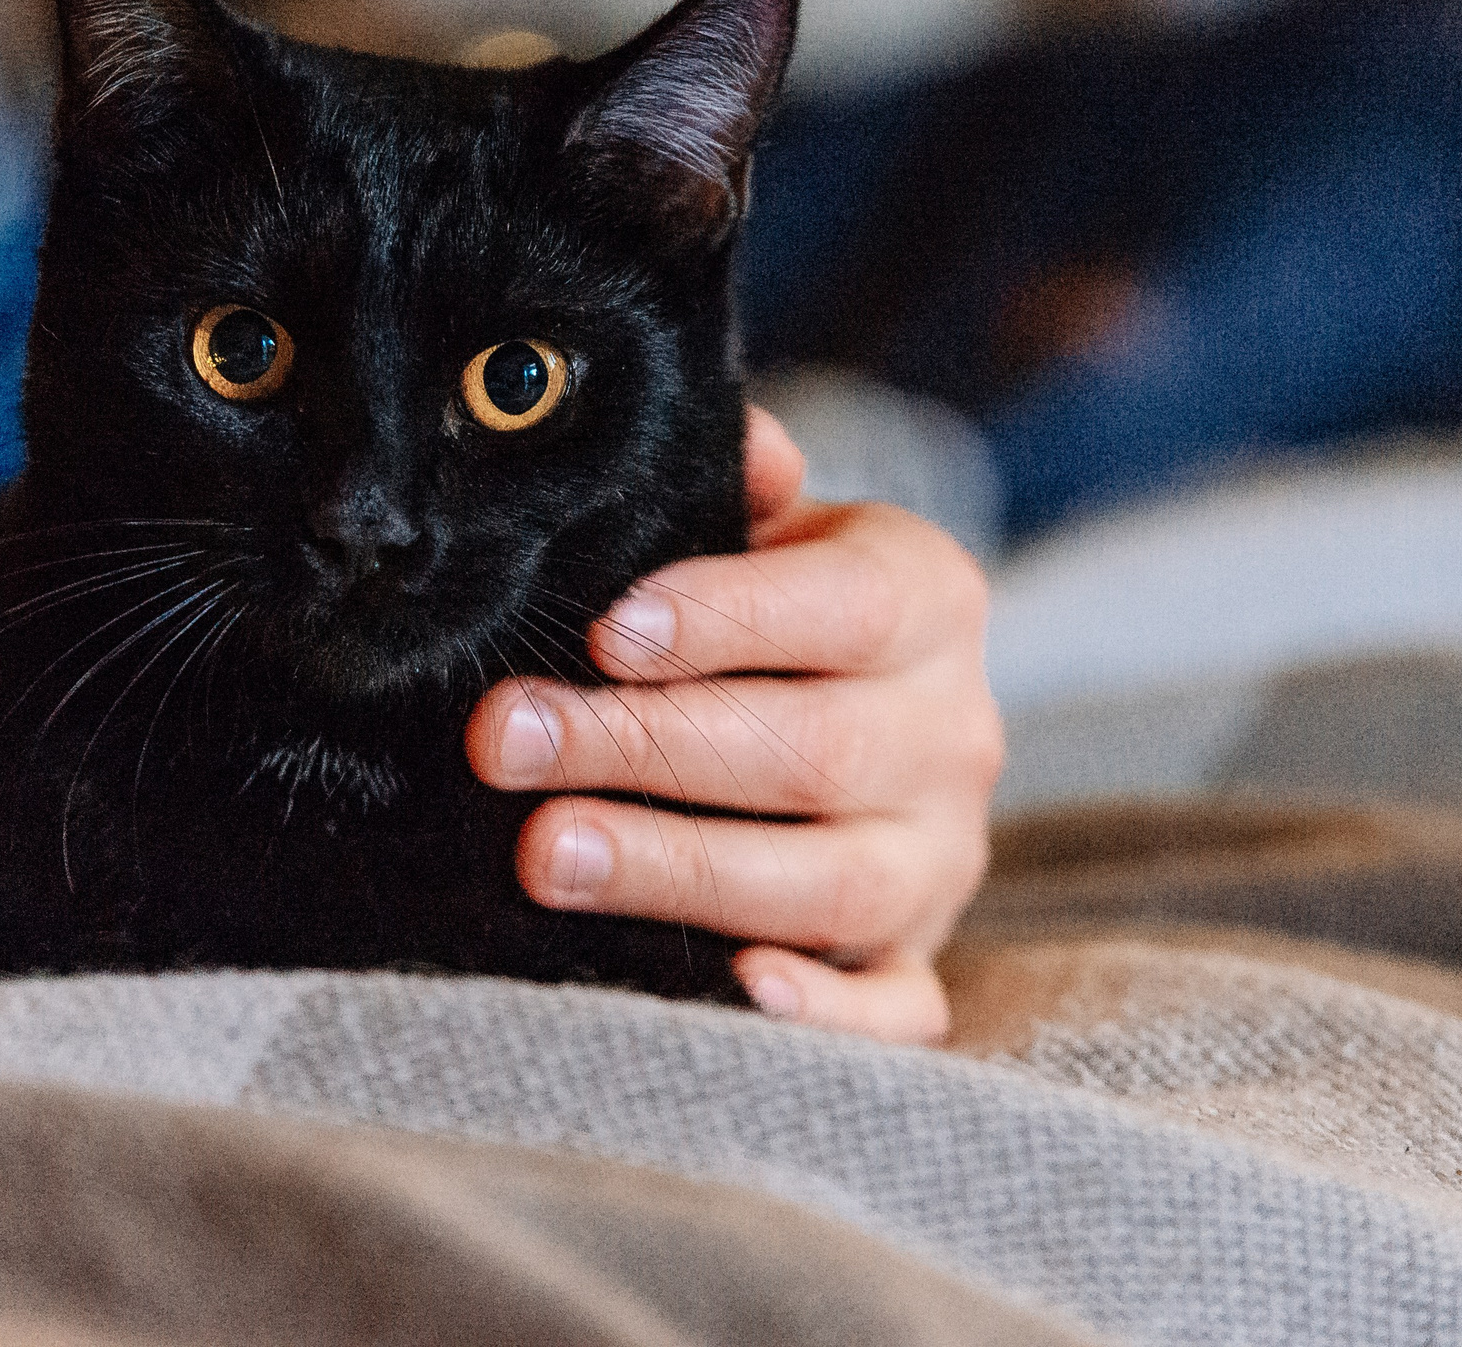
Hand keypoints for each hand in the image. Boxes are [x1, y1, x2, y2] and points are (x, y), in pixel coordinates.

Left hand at [467, 406, 1001, 1042]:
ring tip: (547, 854)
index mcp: (926, 602)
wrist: (865, 715)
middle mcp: (951, 734)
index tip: (607, 631)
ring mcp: (940, 859)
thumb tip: (736, 447)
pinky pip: (897, 1008)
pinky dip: (829, 1013)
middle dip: (644, 747)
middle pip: (811, 749)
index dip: (726, 619)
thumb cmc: (774, 615)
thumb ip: (736, 483)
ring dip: (680, 868)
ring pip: (832, 880)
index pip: (845, 607)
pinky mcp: (914, 962)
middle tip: (510, 741)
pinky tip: (736, 994)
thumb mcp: (767, 529)